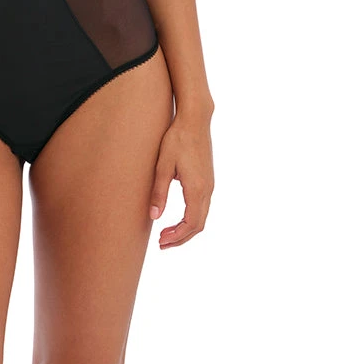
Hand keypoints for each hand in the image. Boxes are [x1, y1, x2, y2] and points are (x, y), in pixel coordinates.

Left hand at [149, 109, 213, 247]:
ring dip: (186, 230)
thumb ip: (159, 192)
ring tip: (167, 234)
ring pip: (202, 217)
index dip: (177, 237)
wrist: (195, 120)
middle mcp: (207, 189)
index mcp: (196, 188)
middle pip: (198, 225)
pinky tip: (177, 219)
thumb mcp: (162, 165)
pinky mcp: (208, 180)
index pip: (191, 224)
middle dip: (181, 238)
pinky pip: (202, 207)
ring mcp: (210, 185)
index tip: (161, 241)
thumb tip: (154, 216)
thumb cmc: (177, 139)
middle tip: (162, 244)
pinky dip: (191, 219)